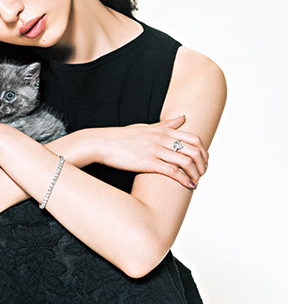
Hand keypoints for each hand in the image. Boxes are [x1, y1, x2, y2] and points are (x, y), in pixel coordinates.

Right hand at [93, 115, 208, 187]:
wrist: (101, 144)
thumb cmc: (120, 137)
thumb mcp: (145, 127)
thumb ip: (165, 125)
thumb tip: (183, 118)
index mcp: (163, 130)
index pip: (194, 138)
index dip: (203, 151)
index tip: (203, 162)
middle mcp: (162, 139)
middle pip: (194, 150)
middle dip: (202, 164)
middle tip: (202, 173)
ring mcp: (156, 150)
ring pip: (186, 162)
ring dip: (196, 174)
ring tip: (196, 182)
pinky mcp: (148, 163)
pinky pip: (173, 171)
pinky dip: (184, 180)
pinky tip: (189, 185)